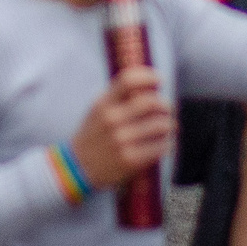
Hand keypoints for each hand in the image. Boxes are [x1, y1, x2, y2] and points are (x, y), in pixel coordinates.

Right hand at [69, 65, 173, 189]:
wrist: (77, 168)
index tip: (159, 80)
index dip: (148, 76)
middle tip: (168, 109)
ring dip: (169, 124)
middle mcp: (112, 120)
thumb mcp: (97, 111)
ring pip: (160, 125)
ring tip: (168, 127)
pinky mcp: (131, 160)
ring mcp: (121, 141)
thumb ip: (118, 97)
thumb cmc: (93, 136)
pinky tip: (165, 143)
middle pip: (151, 102)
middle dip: (165, 105)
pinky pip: (160, 147)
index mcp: (103, 105)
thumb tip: (148, 84)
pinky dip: (168, 143)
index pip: (128, 80)